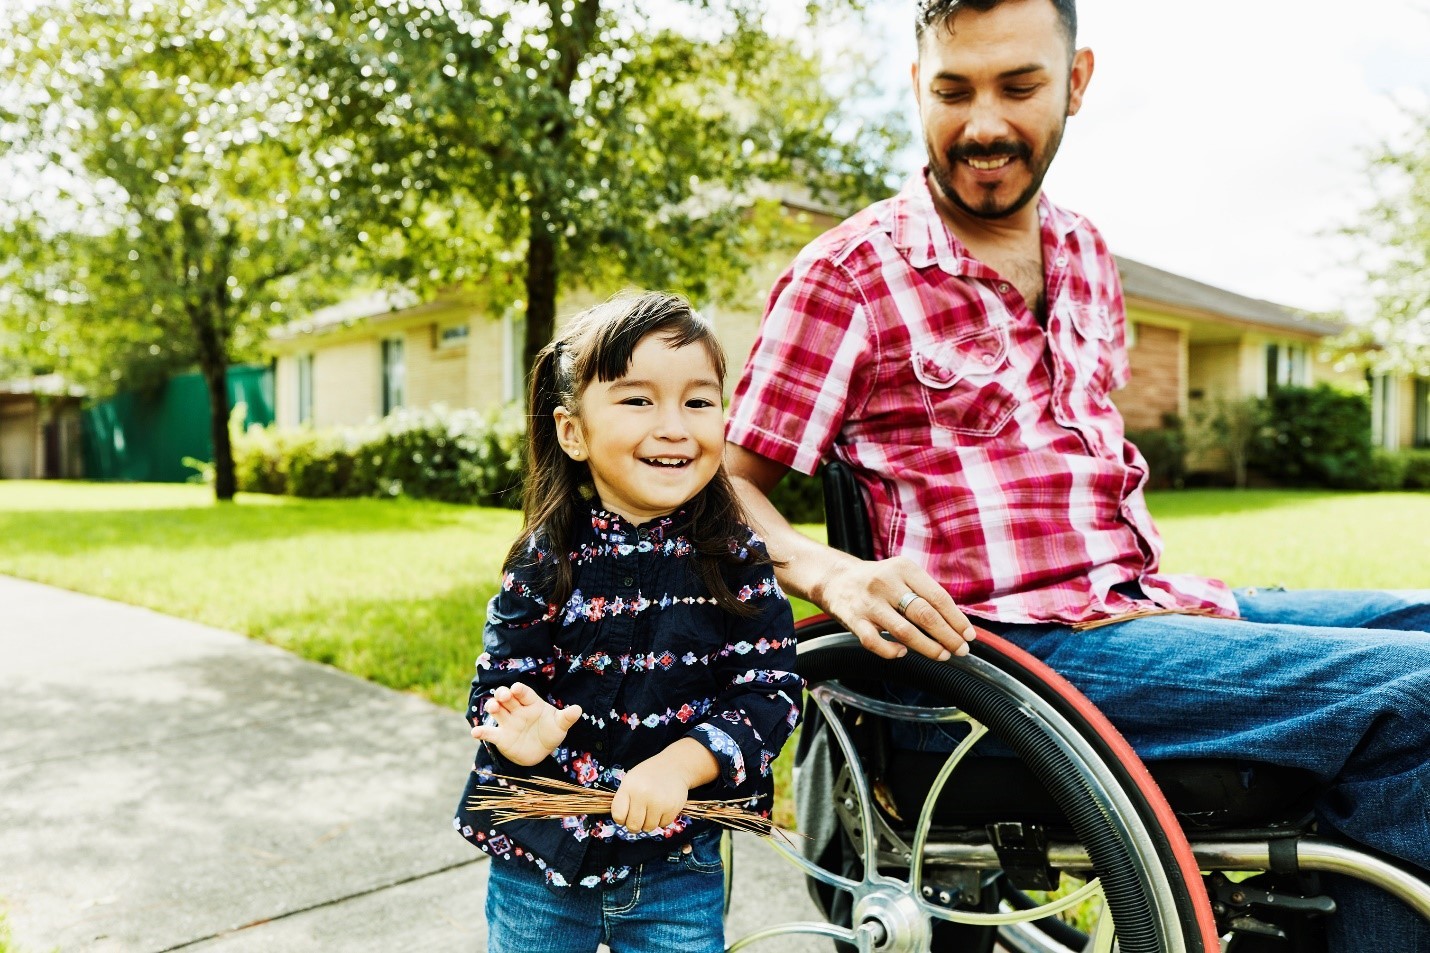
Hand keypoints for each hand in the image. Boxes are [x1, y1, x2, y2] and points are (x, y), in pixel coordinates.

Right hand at [470, 683, 581, 766]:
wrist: (540, 751)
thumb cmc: (550, 732)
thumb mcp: (560, 725)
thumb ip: (567, 717)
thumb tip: (578, 709)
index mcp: (531, 702)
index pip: (524, 693)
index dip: (519, 690)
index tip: (515, 689)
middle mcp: (517, 710)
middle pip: (507, 698)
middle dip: (503, 694)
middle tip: (502, 695)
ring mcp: (508, 722)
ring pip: (497, 711)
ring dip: (492, 707)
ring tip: (492, 708)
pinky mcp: (501, 736)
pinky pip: (490, 733)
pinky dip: (481, 732)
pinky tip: (475, 732)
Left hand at [611, 739, 717, 832]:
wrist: (674, 766)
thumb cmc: (648, 775)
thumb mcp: (631, 781)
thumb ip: (623, 800)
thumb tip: (622, 822)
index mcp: (629, 787)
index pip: (618, 815)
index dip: (621, 818)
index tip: (626, 814)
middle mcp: (643, 794)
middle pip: (633, 826)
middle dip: (635, 824)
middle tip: (639, 816)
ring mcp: (658, 802)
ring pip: (648, 828)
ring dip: (649, 822)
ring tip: (652, 809)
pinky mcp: (672, 808)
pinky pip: (662, 825)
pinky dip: (662, 819)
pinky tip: (663, 807)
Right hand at [818, 554, 975, 661]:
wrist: (835, 578)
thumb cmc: (879, 581)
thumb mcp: (902, 575)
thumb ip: (925, 593)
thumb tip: (956, 623)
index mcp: (904, 569)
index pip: (937, 597)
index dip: (956, 619)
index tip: (969, 635)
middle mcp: (886, 583)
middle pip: (924, 614)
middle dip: (947, 636)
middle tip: (961, 650)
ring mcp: (869, 603)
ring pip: (904, 631)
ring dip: (927, 647)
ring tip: (942, 655)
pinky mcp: (853, 620)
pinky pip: (875, 642)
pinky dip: (891, 651)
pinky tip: (903, 653)